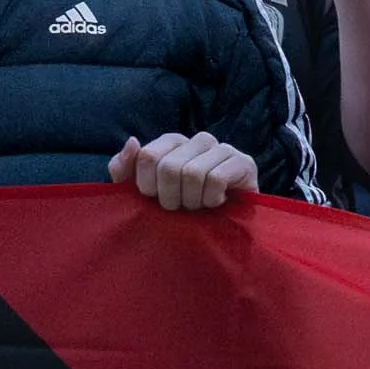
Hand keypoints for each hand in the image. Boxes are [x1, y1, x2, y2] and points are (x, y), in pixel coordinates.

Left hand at [109, 133, 257, 209]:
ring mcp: (223, 149)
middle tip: (179, 207)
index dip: (146, 186)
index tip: (154, 199)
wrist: (217, 228)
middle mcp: (199, 140)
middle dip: (170, 198)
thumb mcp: (141, 192)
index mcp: (173, 141)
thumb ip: (125, 169)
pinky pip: (217, 179)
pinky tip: (216, 203)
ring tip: (198, 206)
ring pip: (193, 173)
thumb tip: (132, 141)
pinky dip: (211, 199)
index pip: (148, 156)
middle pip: (170, 167)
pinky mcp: (244, 163)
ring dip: (192, 201)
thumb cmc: (177, 206)